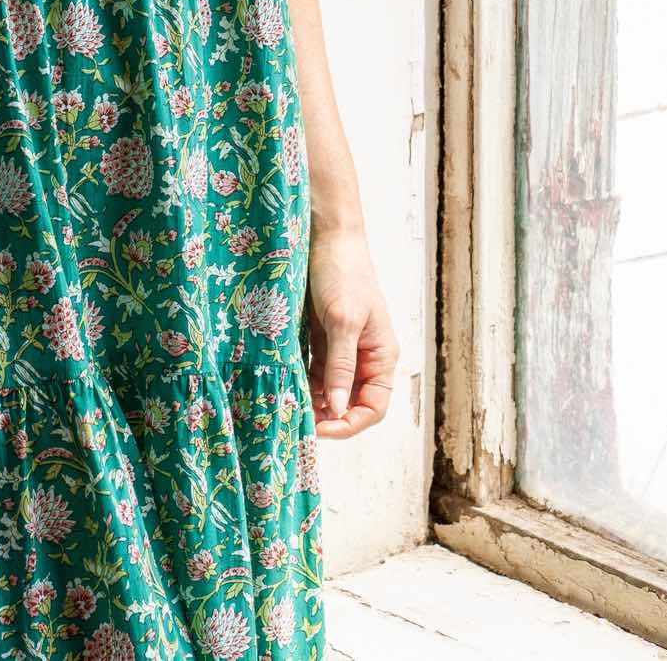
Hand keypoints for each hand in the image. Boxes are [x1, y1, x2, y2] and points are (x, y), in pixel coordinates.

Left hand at [305, 224, 398, 437]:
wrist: (327, 236)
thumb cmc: (343, 273)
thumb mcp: (342, 321)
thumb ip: (340, 366)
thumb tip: (339, 410)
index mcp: (381, 356)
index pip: (373, 408)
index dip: (349, 425)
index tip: (320, 430)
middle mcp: (365, 357)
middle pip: (351, 403)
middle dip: (328, 417)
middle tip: (298, 421)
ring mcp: (344, 347)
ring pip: (330, 389)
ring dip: (312, 400)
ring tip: (288, 404)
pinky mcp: (324, 337)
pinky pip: (315, 370)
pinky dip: (303, 380)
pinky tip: (285, 383)